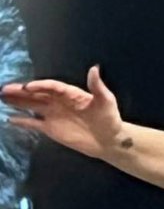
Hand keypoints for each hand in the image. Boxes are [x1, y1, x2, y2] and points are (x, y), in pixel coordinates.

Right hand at [0, 66, 125, 158]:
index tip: (27, 87)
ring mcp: (53, 115)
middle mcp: (59, 102)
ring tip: (2, 96)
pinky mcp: (51, 128)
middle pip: (37, 94)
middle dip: (21, 92)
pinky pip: (33, 123)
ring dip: (18, 102)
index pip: (52, 87)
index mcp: (71, 94)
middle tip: (4, 88)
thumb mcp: (106, 100)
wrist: (109, 140)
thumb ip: (97, 86)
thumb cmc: (109, 118)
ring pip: (32, 106)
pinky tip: (10, 118)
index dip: (40, 86)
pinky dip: (22, 121)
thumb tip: (94, 68)